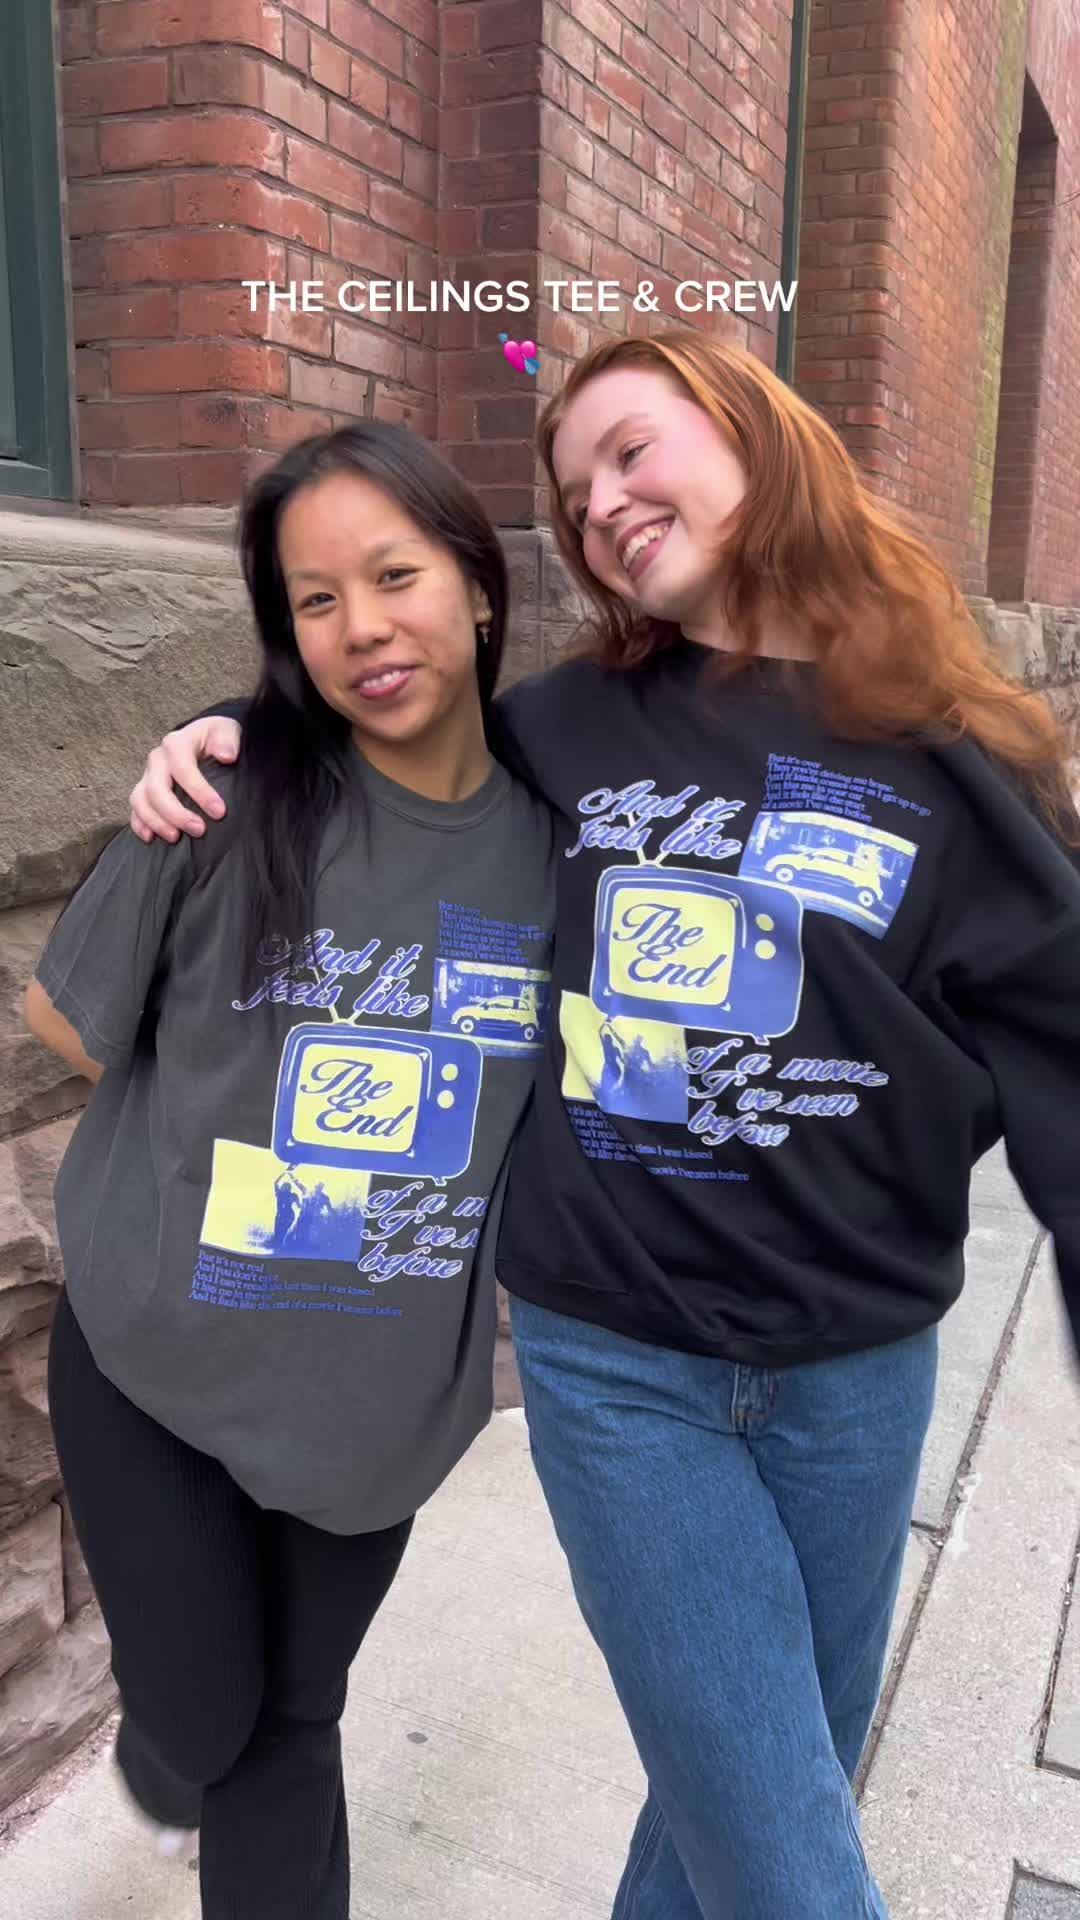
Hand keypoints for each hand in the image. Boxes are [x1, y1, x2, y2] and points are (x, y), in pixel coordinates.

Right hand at [129, 717, 241, 842]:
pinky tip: (150, 838)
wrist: (203, 738)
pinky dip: (139, 824)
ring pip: (141, 801)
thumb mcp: (226, 730)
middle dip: (176, 813)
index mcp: (177, 744)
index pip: (182, 768)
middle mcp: (158, 759)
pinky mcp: (144, 790)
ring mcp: (148, 776)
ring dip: (156, 822)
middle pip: (156, 789)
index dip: (199, 792)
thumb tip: (227, 756)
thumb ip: (227, 739)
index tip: (219, 812)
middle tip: (200, 830)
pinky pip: (135, 809)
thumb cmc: (215, 737)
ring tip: (175, 837)